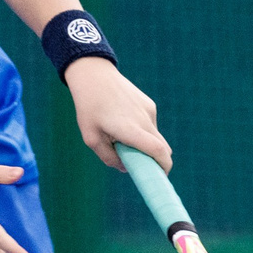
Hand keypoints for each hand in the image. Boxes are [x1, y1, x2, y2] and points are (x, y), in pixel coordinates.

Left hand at [65, 58, 171, 172]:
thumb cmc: (89, 108)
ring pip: (155, 136)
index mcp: (130, 129)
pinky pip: (150, 124)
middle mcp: (144, 120)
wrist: (94, 75)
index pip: (158, 151)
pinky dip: (142, 131)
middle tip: (141, 167)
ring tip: (121, 138)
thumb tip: (125, 168)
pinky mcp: (149, 104)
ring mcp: (149, 111)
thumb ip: (108, 157)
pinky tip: (123, 122)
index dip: (164, 167)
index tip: (161, 177)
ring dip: (146, 144)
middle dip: (156, 161)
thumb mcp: (91, 138)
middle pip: (162, 147)